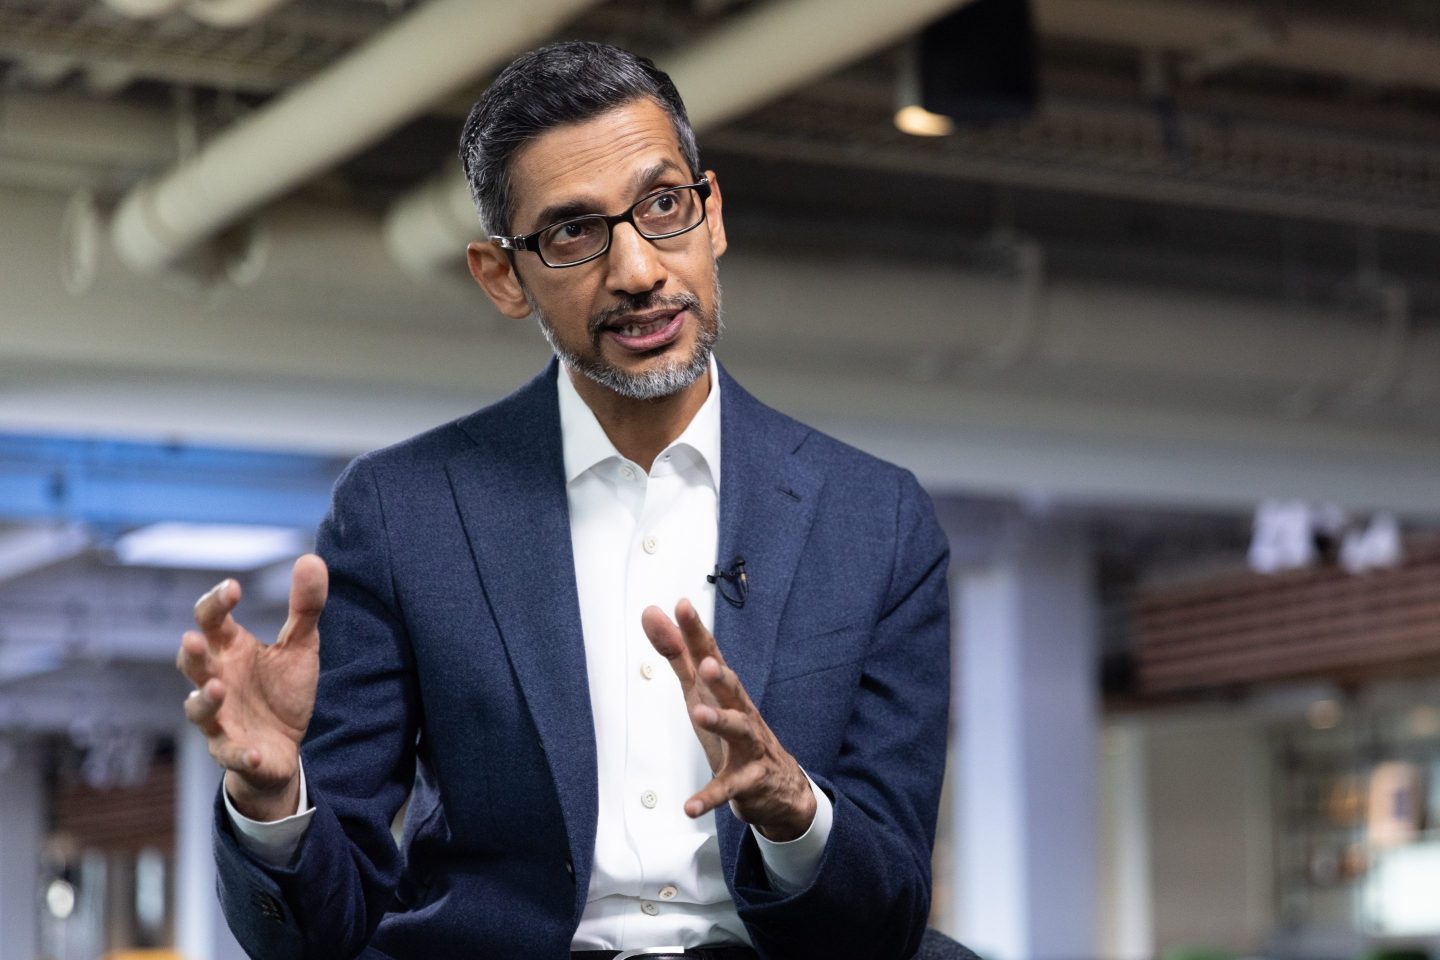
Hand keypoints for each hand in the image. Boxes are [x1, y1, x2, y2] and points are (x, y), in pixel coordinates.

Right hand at [177, 554, 326, 820]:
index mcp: (230, 650)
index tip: (233, 588)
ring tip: (217, 687)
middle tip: (193, 639)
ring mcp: (220, 718)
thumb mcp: (300, 646)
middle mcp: (217, 680)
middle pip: (193, 664)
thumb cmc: (281, 690)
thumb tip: (311, 558)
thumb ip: (305, 607)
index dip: (216, 603)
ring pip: (198, 709)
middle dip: (191, 653)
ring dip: (204, 699)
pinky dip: (240, 753)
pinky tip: (254, 752)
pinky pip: (231, 754)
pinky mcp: (233, 751)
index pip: (211, 621)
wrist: (283, 747)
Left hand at [641, 599, 816, 840]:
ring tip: (700, 714)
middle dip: (720, 675)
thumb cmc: (733, 731)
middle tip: (705, 661)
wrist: (778, 786)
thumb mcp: (700, 691)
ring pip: (738, 732)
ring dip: (721, 722)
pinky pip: (727, 789)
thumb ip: (676, 654)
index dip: (696, 633)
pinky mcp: (747, 781)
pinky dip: (710, 797)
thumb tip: (652, 613)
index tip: (681, 606)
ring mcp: (748, 747)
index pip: (710, 656)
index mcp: (725, 691)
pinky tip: (690, 806)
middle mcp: (741, 712)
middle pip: (733, 690)